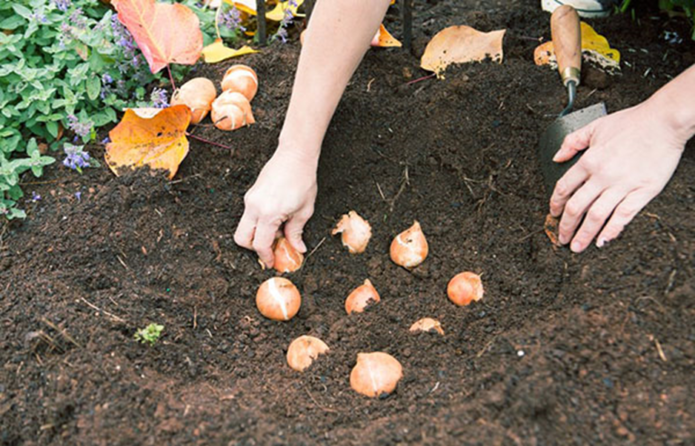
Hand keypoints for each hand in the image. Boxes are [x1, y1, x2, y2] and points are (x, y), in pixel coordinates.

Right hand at [234, 149, 317, 266]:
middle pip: (242, 239)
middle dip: (254, 248)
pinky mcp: (251, 194)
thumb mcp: (304, 210)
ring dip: (257, 235)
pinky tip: (276, 218)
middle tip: (271, 248)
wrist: (295, 156)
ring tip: (279, 229)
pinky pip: (249, 216)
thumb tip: (297, 248)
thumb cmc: (303, 181)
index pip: (260, 244)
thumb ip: (296, 232)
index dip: (266, 256)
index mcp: (268, 213)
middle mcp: (254, 207)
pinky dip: (259, 223)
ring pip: (244, 227)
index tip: (272, 261)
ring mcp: (250, 199)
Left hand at [549, 102, 685, 252]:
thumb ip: (572, 141)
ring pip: (597, 216)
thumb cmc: (632, 122)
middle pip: (577, 207)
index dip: (556, 204)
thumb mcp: (595, 126)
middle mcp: (603, 175)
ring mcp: (623, 185)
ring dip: (584, 234)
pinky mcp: (643, 191)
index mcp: (589, 160)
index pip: (564, 188)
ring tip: (577, 247)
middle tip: (562, 238)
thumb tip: (556, 157)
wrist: (664, 121)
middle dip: (565, 226)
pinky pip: (623, 216)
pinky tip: (602, 240)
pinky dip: (611, 230)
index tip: (553, 214)